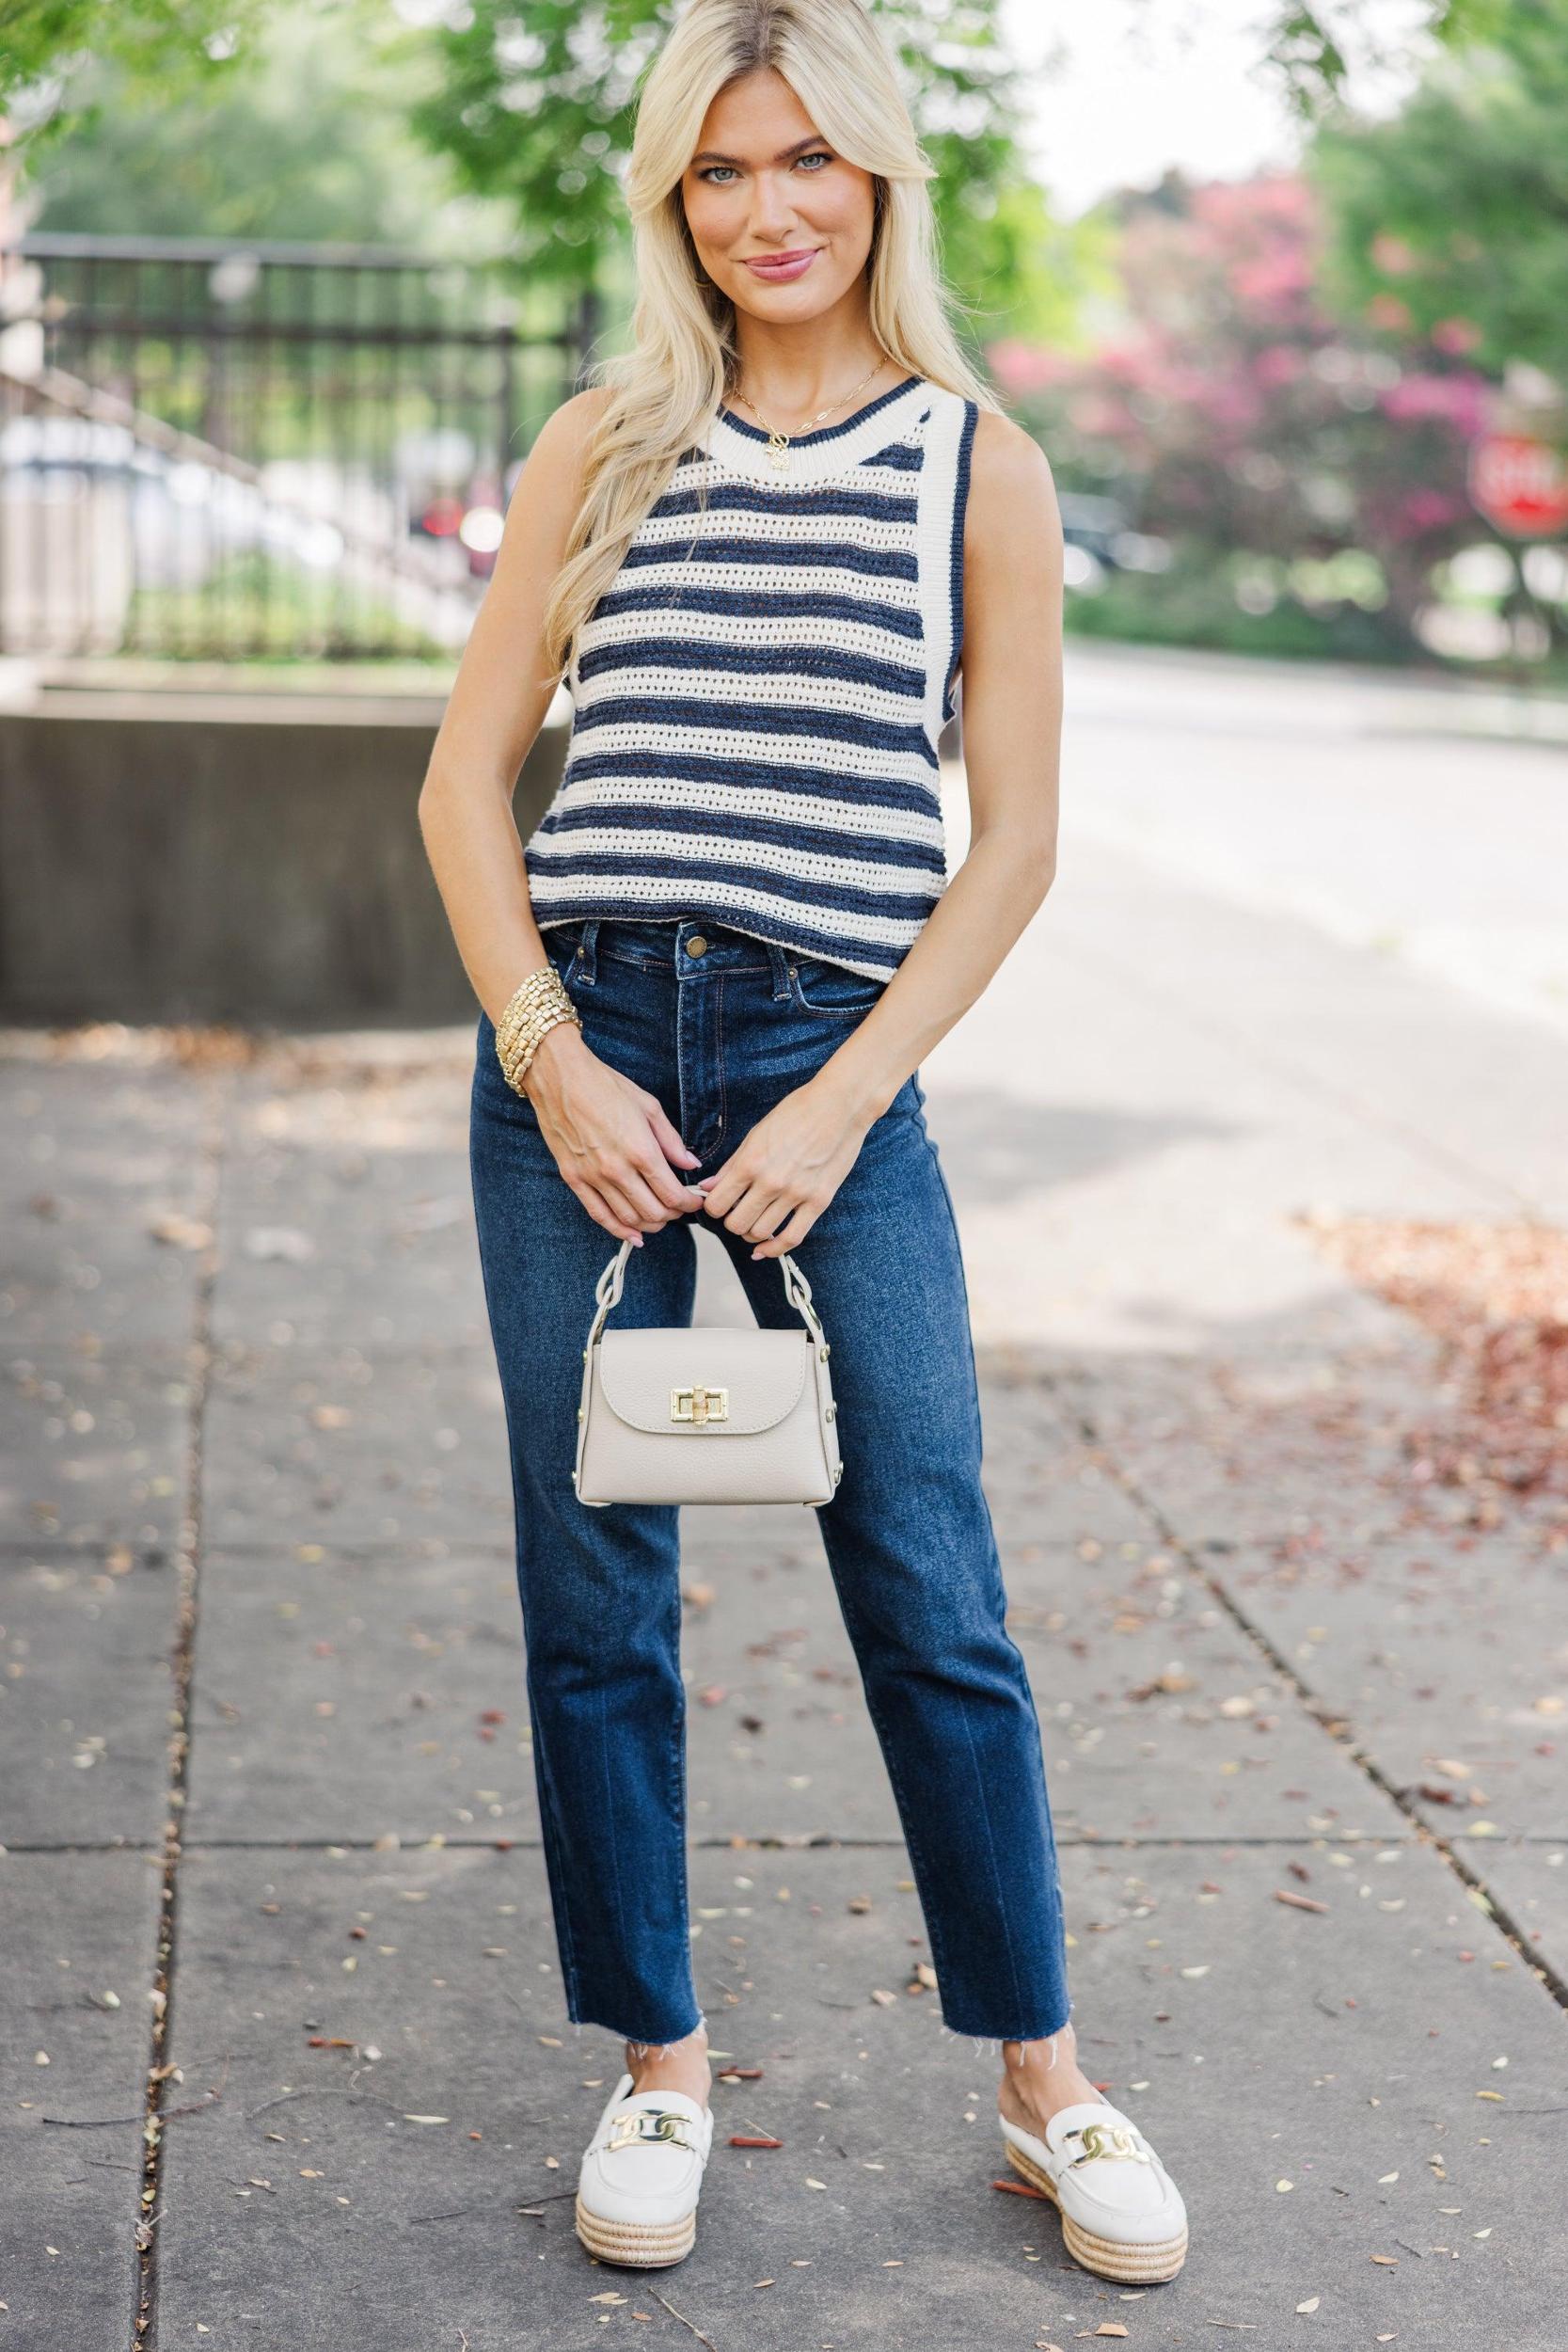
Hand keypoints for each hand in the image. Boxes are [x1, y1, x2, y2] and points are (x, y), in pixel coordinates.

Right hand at [523, 1025, 706, 1244]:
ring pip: (629, 1219)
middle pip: (654, 1213)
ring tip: (659, 1217)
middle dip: (673, 1215)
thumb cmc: (605, 1086)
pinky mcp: (573, 1179)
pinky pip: (599, 1215)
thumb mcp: (649, 1107)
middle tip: (679, 1207)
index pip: (673, 1194)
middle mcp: (617, 1169)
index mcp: (641, 1150)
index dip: (690, 1204)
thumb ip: (672, 1141)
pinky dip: (619, 1231)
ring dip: (650, 1225)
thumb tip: (691, 1164)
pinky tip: (633, 1236)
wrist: (560, 1078)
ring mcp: (593, 1177)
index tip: (695, 1201)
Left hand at [696, 1076, 869, 1256]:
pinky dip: (774, 1249)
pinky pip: (792, 1238)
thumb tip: (709, 1186)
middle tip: (738, 1211)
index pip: (717, 1204)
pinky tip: (765, 1249)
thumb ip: (732, 1165)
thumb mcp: (756, 1134)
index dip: (713, 1207)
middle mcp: (771, 1182)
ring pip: (760, 1233)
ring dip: (751, 1233)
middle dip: (731, 1221)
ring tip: (755, 1221)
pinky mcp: (819, 1201)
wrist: (840, 1106)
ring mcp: (796, 1194)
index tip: (719, 1204)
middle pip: (736, 1224)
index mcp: (751, 1162)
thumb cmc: (797, 1113)